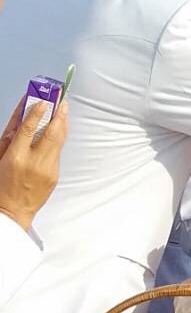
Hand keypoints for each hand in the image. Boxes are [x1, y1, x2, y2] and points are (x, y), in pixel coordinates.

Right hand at [0, 98, 68, 230]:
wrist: (12, 210)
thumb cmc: (0, 184)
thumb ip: (10, 138)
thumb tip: (22, 117)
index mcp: (15, 157)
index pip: (28, 129)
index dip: (37, 113)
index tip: (45, 102)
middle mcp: (34, 163)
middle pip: (51, 134)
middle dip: (59, 116)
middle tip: (63, 103)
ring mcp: (47, 170)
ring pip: (58, 142)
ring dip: (62, 125)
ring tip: (63, 113)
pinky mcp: (55, 175)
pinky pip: (57, 154)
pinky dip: (58, 141)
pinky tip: (58, 132)